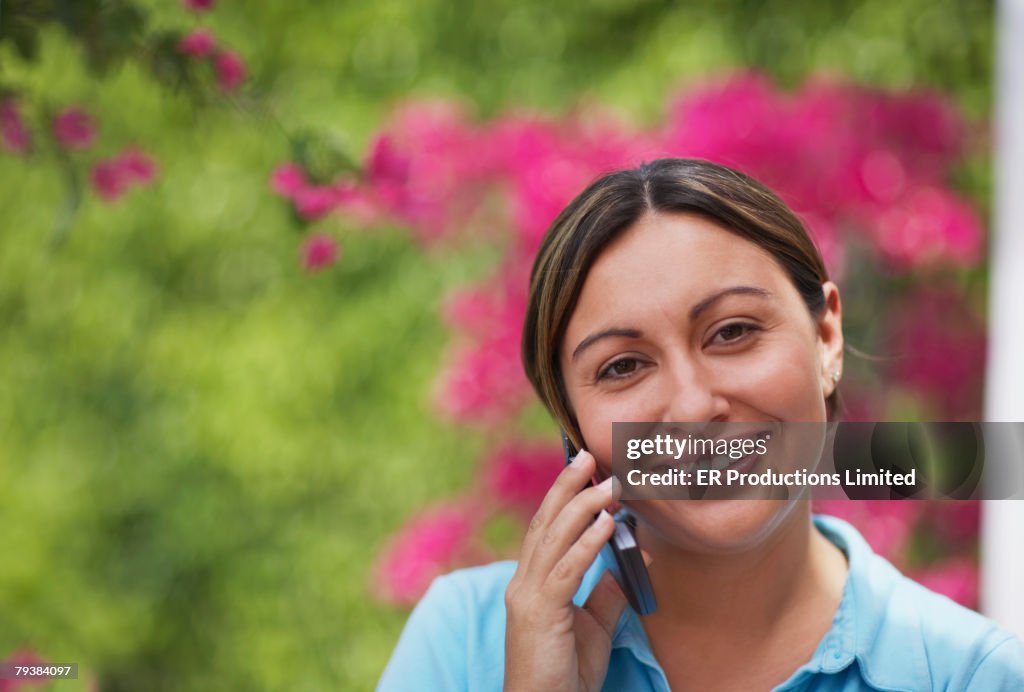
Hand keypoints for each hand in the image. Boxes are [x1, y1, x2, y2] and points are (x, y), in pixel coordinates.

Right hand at [503, 449, 627, 691]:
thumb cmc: (565, 674)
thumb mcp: (592, 626)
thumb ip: (606, 592)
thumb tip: (630, 559)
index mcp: (530, 583)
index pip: (545, 529)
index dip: (563, 496)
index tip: (584, 469)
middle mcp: (522, 583)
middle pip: (544, 523)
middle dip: (566, 486)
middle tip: (588, 456)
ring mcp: (527, 596)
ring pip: (553, 539)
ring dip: (582, 507)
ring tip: (608, 485)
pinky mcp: (540, 614)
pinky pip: (566, 570)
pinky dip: (587, 543)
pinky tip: (606, 524)